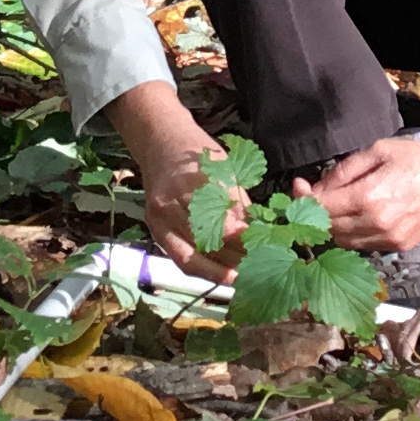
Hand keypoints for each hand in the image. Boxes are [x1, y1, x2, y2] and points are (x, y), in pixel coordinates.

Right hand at [107, 82, 246, 281]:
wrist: (160, 140)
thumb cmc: (197, 151)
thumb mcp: (224, 169)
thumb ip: (238, 204)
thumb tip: (258, 235)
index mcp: (192, 185)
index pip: (222, 223)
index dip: (244, 241)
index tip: (265, 251)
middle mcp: (170, 205)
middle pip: (205, 246)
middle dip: (232, 264)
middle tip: (256, 274)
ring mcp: (158, 220)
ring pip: (190, 259)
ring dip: (216, 273)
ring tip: (240, 280)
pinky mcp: (153, 230)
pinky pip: (178, 256)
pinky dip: (200, 267)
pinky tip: (219, 273)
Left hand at [299, 130, 419, 254]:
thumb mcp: (378, 151)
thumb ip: (343, 170)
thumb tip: (318, 186)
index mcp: (370, 197)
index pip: (322, 208)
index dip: (304, 199)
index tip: (299, 187)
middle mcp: (378, 224)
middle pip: (328, 229)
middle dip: (315, 214)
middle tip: (312, 196)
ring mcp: (390, 239)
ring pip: (344, 242)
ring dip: (333, 226)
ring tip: (334, 205)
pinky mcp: (400, 246)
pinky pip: (364, 245)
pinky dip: (353, 233)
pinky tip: (356, 216)